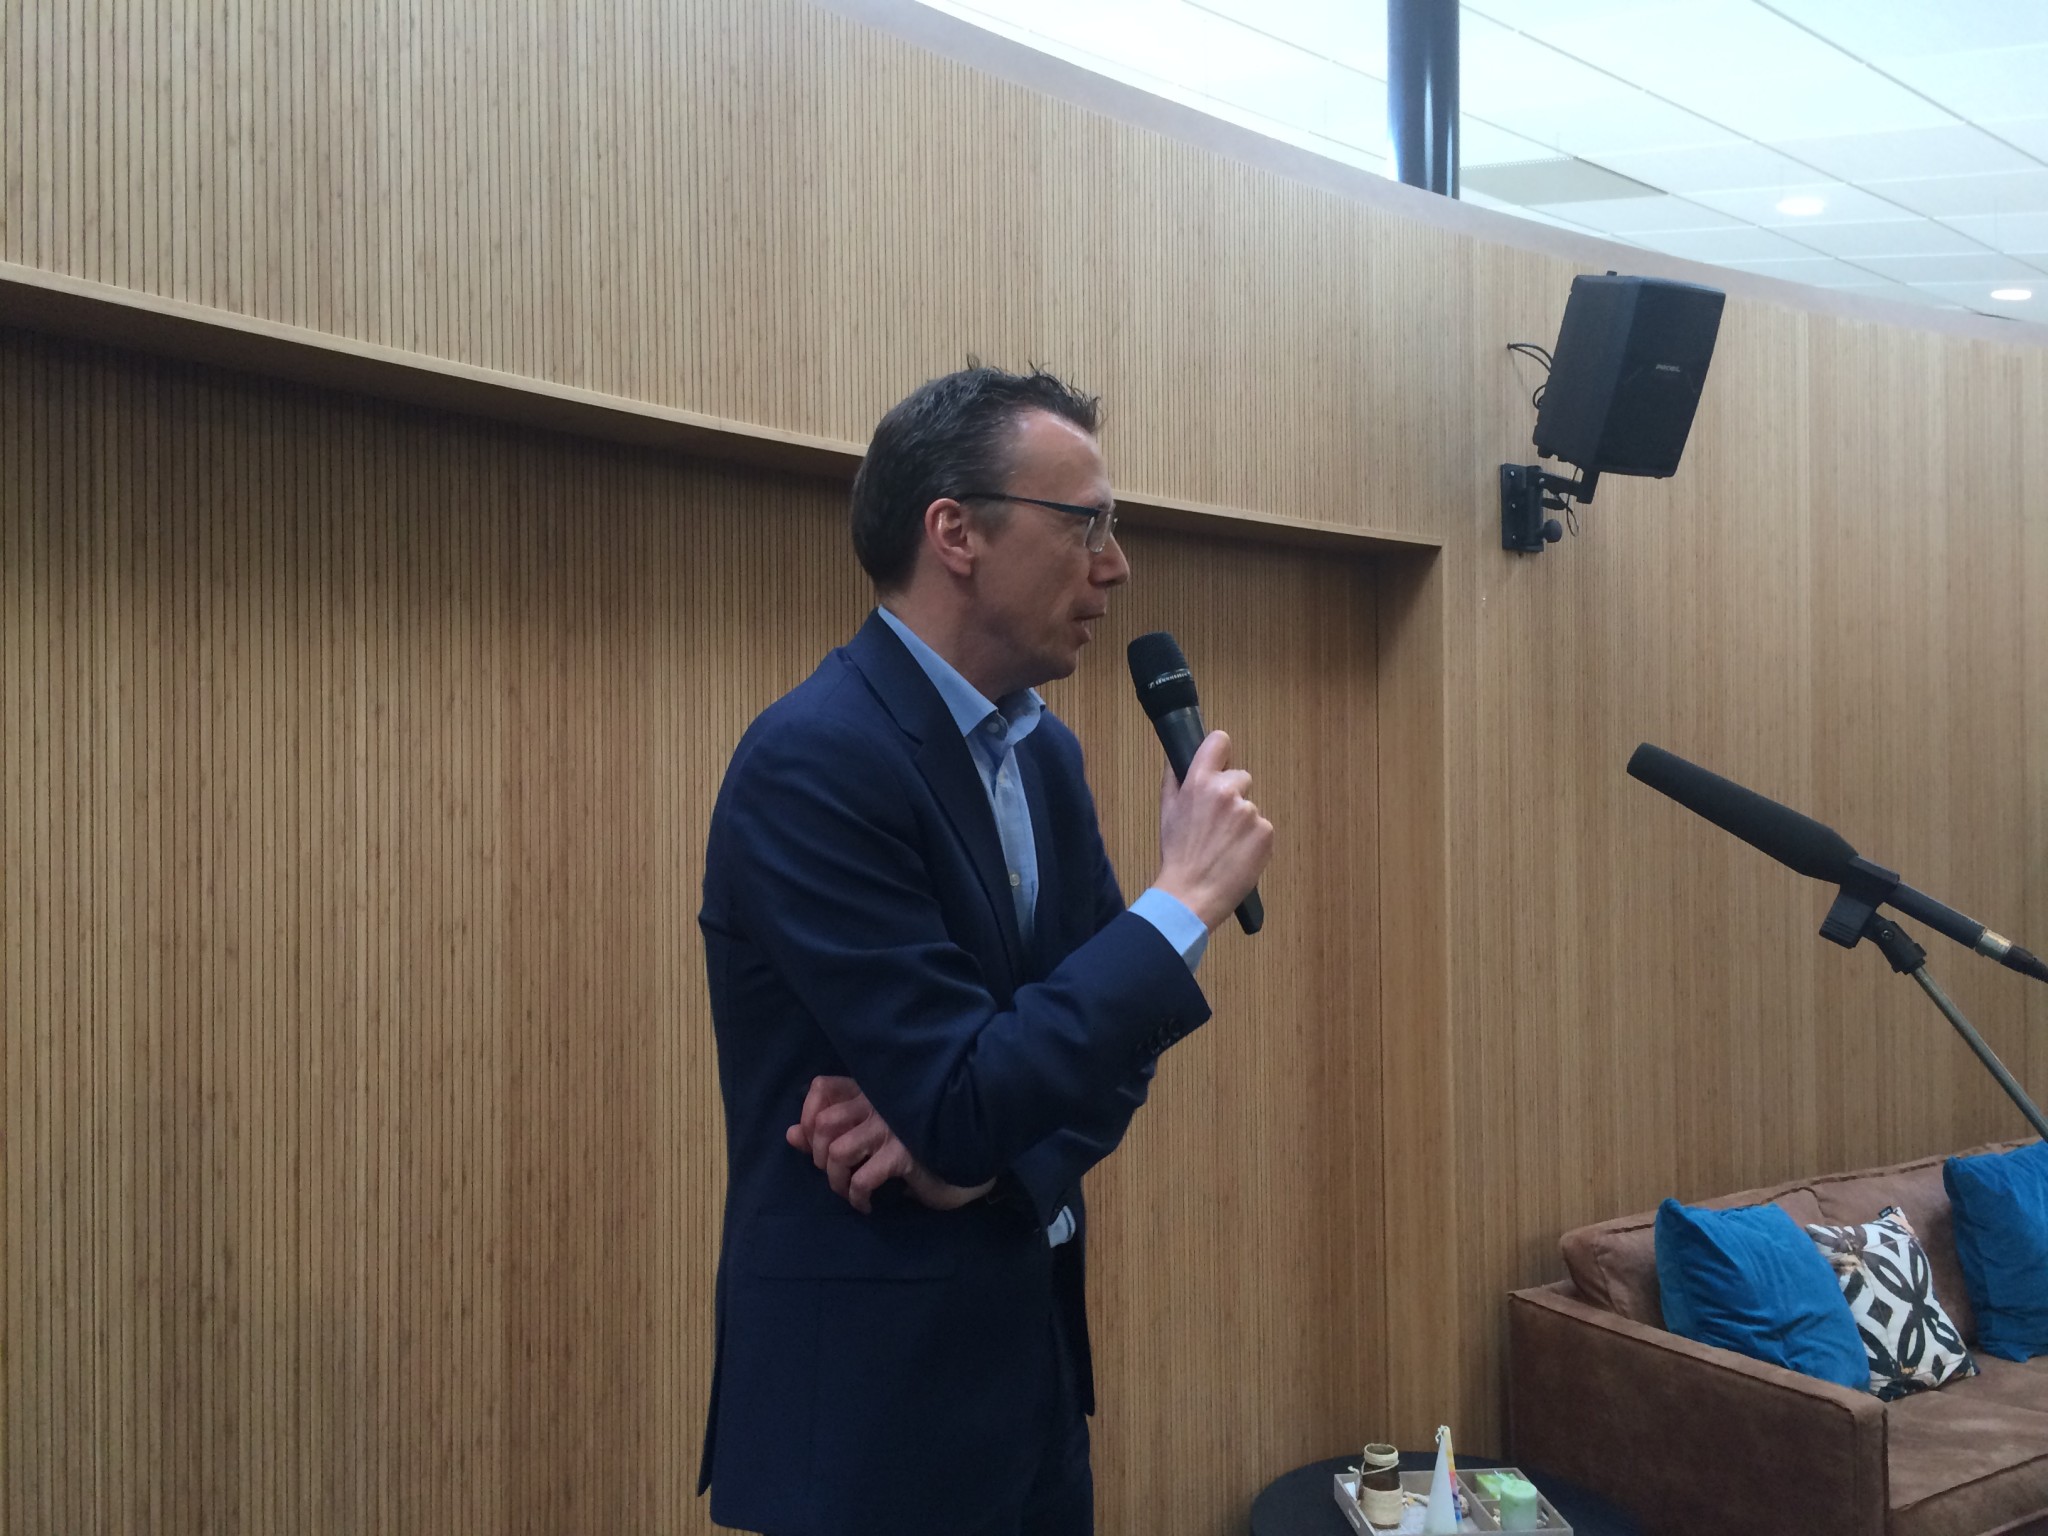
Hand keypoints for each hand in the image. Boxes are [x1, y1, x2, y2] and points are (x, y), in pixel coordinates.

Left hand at [787, 1076, 994, 1213]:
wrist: (967, 1161)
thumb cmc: (918, 1145)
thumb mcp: (872, 1132)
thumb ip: (830, 1131)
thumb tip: (792, 1135)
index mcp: (871, 1090)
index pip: (823, 1086)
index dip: (808, 1114)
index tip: (814, 1141)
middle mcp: (879, 1103)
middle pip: (824, 1123)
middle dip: (819, 1156)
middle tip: (836, 1173)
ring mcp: (891, 1128)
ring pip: (838, 1152)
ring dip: (835, 1180)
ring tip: (848, 1191)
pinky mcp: (903, 1155)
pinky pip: (861, 1179)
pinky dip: (855, 1197)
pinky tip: (865, 1205)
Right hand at [1154, 729, 1273, 930]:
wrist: (1192, 894)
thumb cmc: (1178, 855)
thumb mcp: (1167, 811)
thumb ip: (1174, 778)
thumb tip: (1178, 754)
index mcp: (1199, 782)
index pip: (1219, 742)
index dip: (1220, 752)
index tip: (1219, 765)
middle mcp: (1227, 792)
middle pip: (1240, 777)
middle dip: (1232, 795)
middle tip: (1216, 824)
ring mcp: (1250, 812)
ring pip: (1250, 807)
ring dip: (1242, 822)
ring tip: (1224, 846)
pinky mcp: (1266, 832)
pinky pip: (1262, 828)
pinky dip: (1253, 840)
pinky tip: (1237, 855)